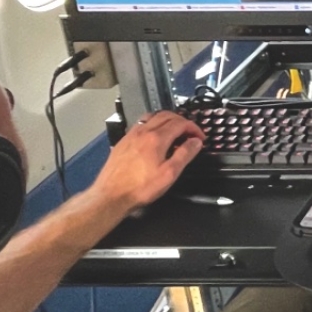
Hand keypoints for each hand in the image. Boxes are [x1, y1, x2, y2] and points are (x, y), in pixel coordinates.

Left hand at [90, 112, 204, 210]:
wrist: (112, 195)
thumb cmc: (139, 188)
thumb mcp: (170, 174)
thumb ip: (185, 155)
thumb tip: (195, 142)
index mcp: (156, 139)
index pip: (180, 123)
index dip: (194, 128)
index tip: (199, 137)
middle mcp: (143, 132)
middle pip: (167, 115)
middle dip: (182, 121)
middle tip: (190, 132)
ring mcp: (131, 135)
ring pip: (152, 116)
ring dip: (167, 120)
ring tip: (174, 131)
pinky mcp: (123, 141)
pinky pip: (141, 124)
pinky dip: (153, 124)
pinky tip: (155, 137)